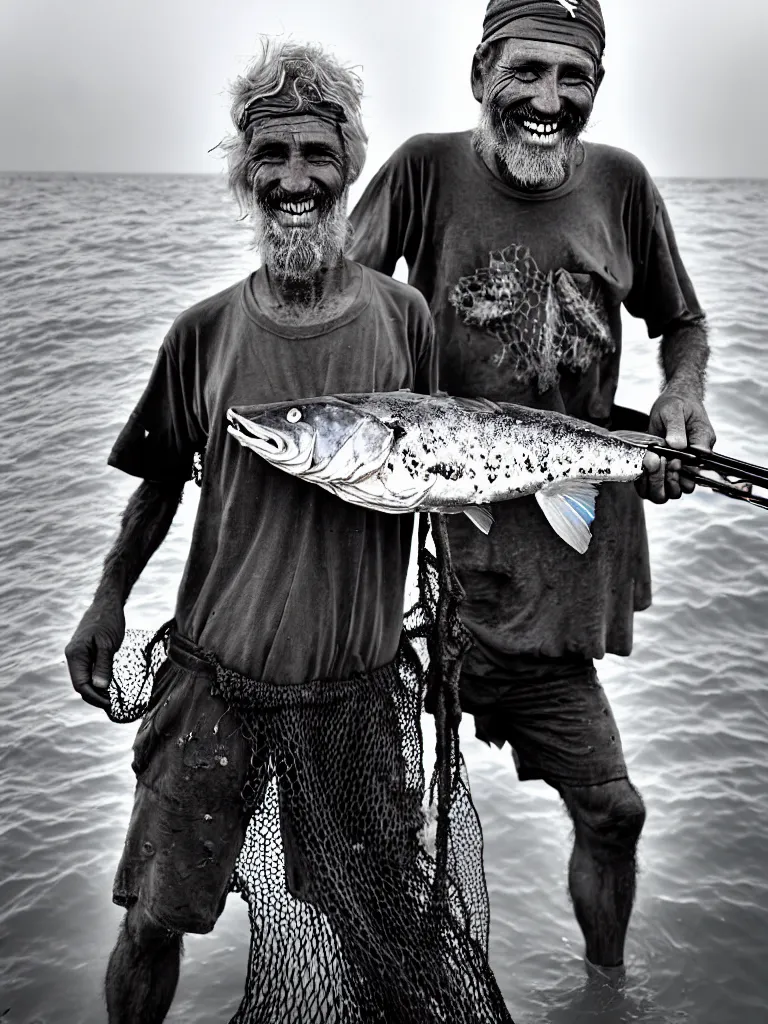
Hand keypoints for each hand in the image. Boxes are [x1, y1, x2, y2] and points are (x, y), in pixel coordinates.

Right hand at [65, 596, 125, 712]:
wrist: (107, 604)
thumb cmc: (109, 620)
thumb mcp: (109, 644)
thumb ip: (103, 665)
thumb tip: (99, 687)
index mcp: (75, 655)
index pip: (80, 685)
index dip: (94, 697)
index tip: (110, 704)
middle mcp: (73, 656)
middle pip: (81, 684)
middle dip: (95, 696)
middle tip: (113, 705)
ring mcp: (78, 655)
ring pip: (84, 679)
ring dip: (96, 690)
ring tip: (112, 699)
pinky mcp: (85, 653)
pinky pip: (88, 672)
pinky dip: (97, 681)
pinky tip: (108, 686)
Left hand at [636, 392, 715, 503]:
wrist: (672, 404)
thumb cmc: (677, 405)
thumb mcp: (675, 410)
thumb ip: (677, 427)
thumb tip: (678, 445)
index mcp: (701, 449)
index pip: (694, 474)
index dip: (678, 470)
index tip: (668, 456)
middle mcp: (692, 464)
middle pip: (682, 489)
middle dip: (664, 479)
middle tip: (656, 459)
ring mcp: (678, 469)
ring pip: (669, 493)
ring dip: (655, 482)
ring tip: (649, 461)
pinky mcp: (664, 470)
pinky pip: (655, 488)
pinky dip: (645, 483)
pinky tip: (641, 467)